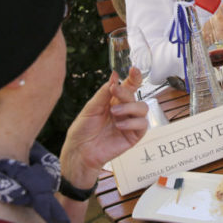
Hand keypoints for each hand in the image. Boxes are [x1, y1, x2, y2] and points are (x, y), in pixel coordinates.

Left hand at [60, 68, 148, 186]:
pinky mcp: (134, 136)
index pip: (129, 86)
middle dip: (125, 92)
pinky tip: (119, 125)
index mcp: (114, 101)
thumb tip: (114, 76)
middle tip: (114, 91)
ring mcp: (130, 123)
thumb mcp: (90, 108)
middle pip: (135, 95)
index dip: (134, 77)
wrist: (80, 152)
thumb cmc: (82, 131)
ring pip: (143, 108)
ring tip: (114, 113)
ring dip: (130, 107)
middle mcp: (124, 110)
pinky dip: (132, 122)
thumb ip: (103, 93)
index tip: (134, 69)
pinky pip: (142, 124)